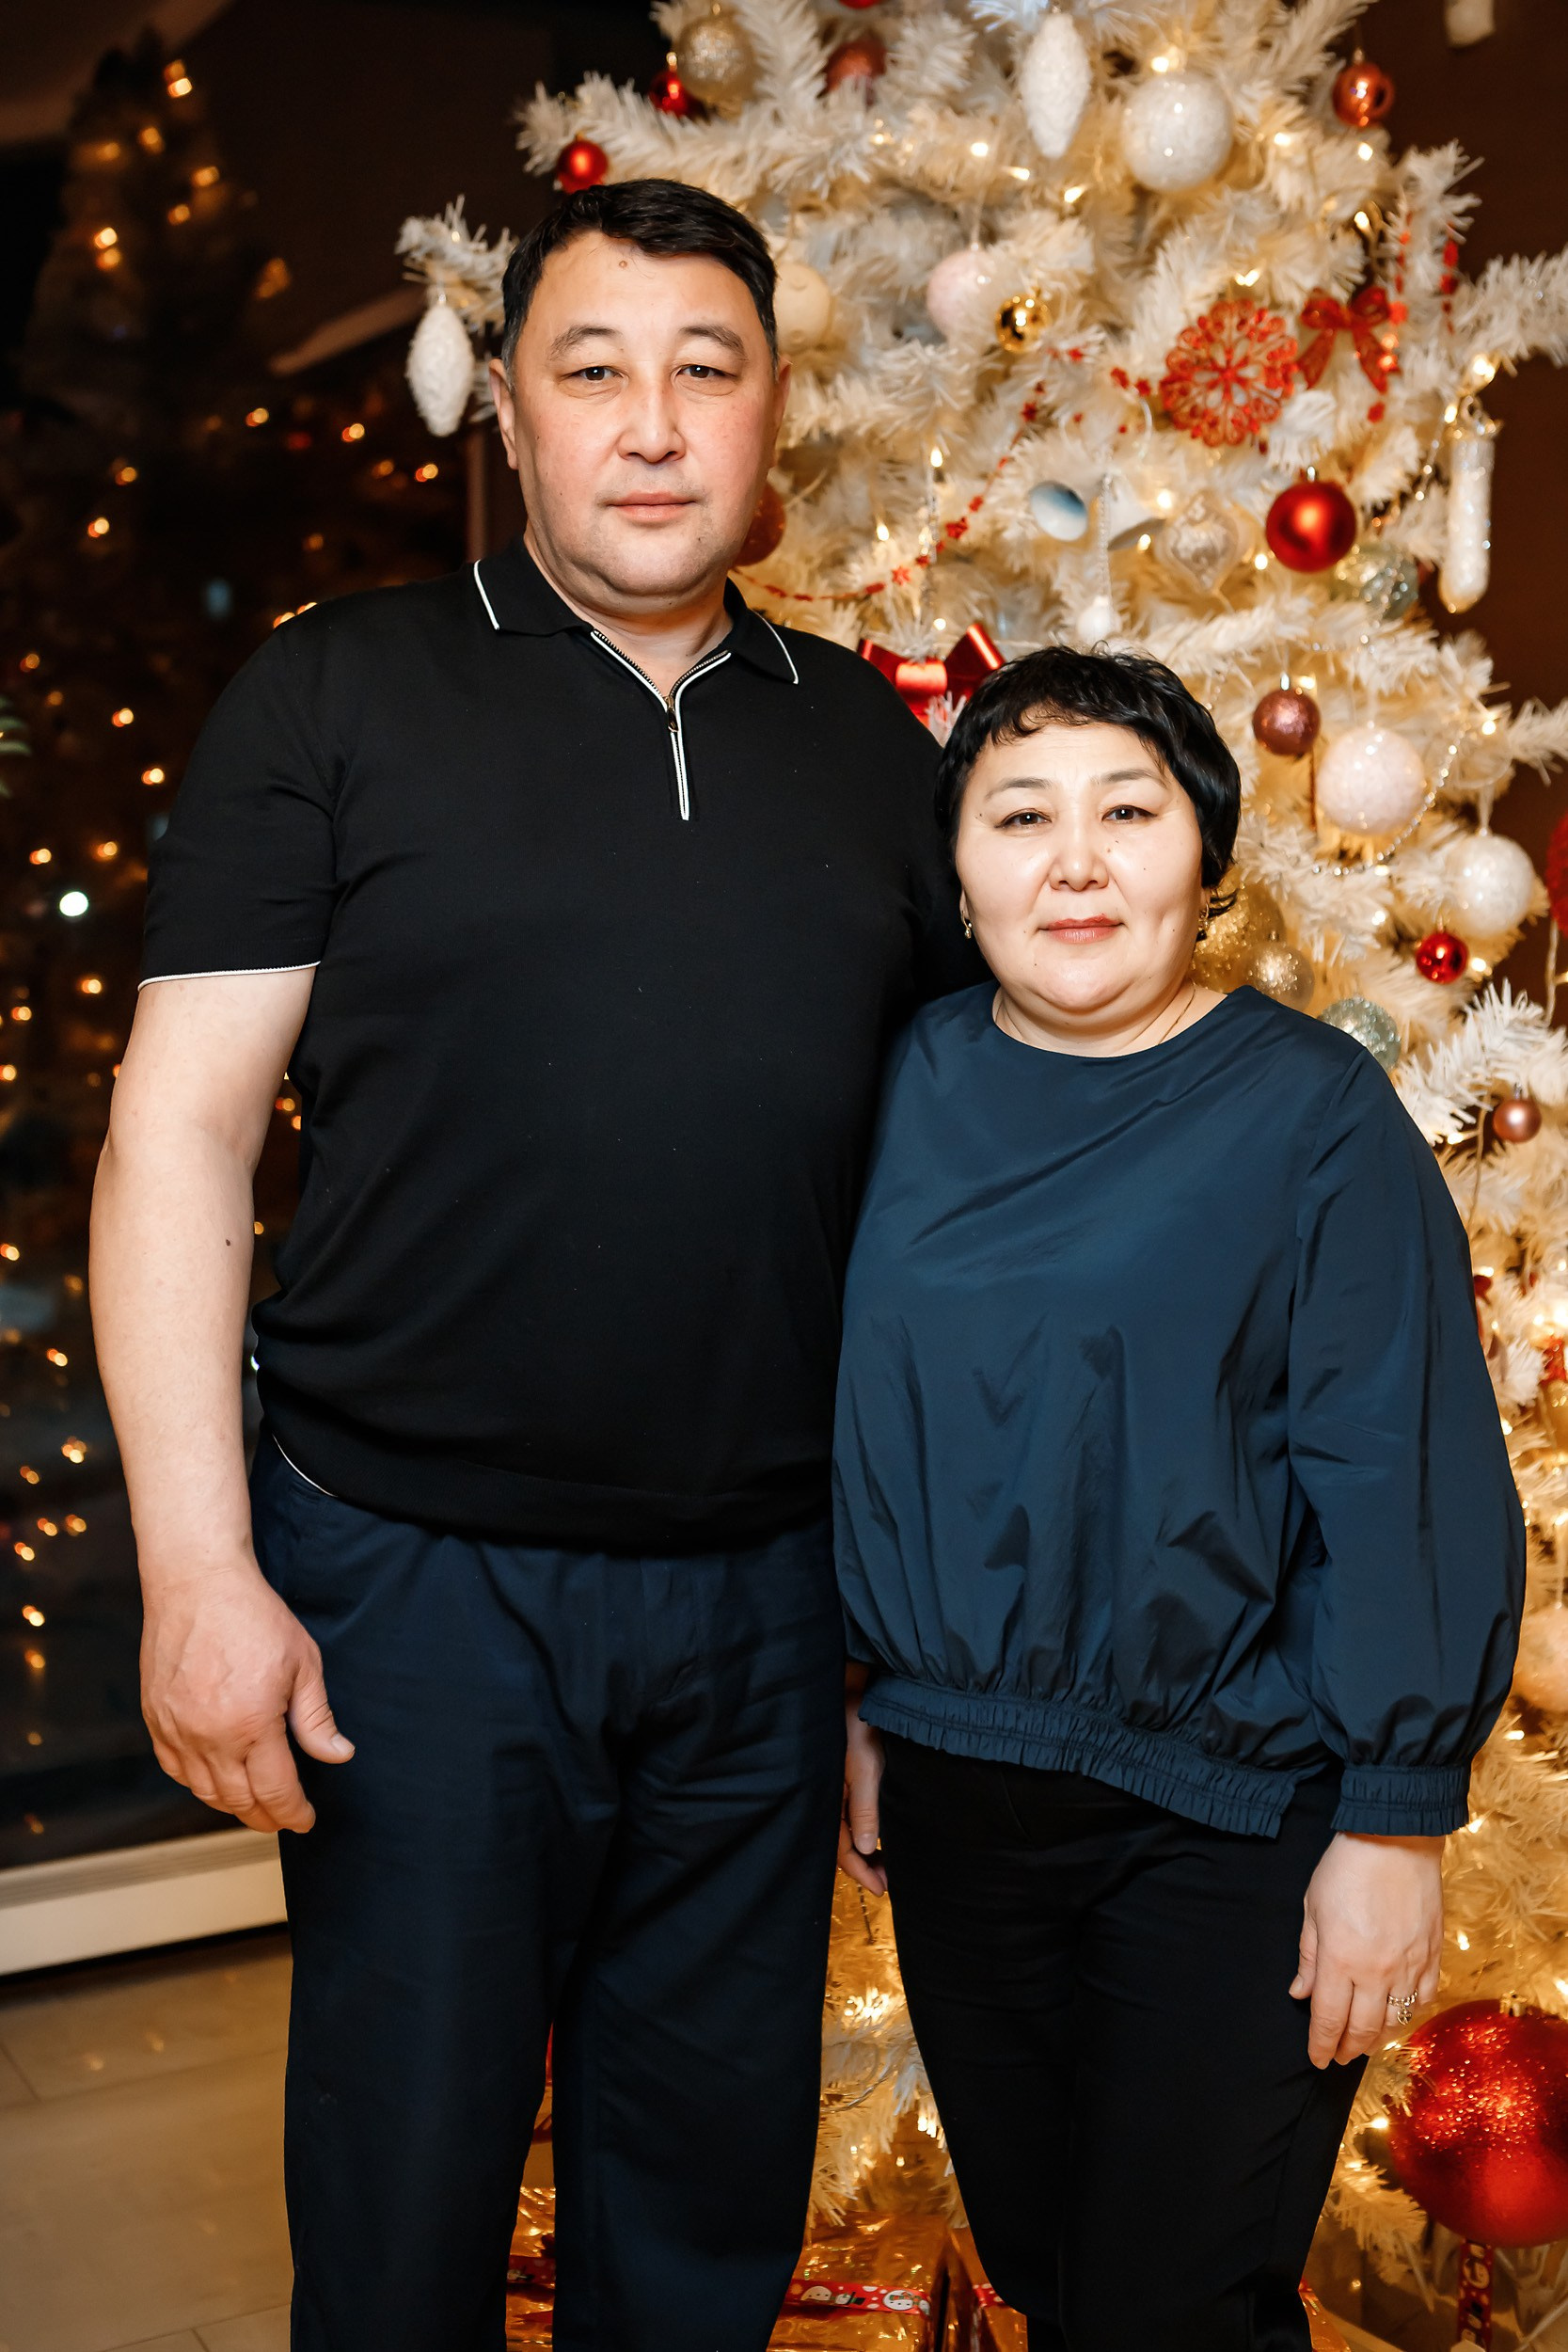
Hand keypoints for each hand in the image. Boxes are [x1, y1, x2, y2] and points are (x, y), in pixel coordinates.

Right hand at [141, 1557, 353, 1833]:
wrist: (197, 1584)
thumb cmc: (253, 1617)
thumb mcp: (303, 1663)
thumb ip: (316, 1718)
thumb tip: (337, 1756)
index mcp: (251, 1725)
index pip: (275, 1791)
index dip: (293, 1813)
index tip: (305, 1819)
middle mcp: (208, 1736)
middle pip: (238, 1801)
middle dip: (266, 1816)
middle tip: (284, 1816)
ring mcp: (176, 1730)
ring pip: (204, 1792)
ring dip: (233, 1805)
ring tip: (255, 1803)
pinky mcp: (155, 1720)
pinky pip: (175, 1770)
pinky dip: (198, 1784)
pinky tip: (217, 1779)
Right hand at [838, 1665, 886, 1895]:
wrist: (854, 1683)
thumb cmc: (856, 1721)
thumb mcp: (863, 1765)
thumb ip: (864, 1806)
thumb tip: (868, 1848)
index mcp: (827, 1796)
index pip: (842, 1847)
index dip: (861, 1870)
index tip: (883, 1888)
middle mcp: (829, 1794)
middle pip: (843, 1840)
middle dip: (863, 1864)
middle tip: (888, 1882)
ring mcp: (837, 1784)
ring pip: (849, 1826)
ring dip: (867, 1846)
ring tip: (887, 1862)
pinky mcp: (847, 1772)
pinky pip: (853, 1809)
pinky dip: (866, 1825)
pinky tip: (879, 1831)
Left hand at [1290, 1831, 1443, 2067]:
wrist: (1395, 1840)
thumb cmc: (1346, 1868)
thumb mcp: (1313, 1908)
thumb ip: (1309, 1956)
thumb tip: (1300, 1993)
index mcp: (1340, 1961)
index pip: (1329, 2020)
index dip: (1321, 2045)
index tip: (1316, 2059)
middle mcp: (1376, 1972)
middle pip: (1363, 2029)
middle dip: (1348, 2048)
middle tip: (1339, 2057)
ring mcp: (1409, 1967)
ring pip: (1395, 2021)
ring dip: (1378, 2037)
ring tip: (1365, 2042)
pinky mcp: (1432, 1956)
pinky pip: (1423, 1999)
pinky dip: (1409, 2013)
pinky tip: (1397, 2014)